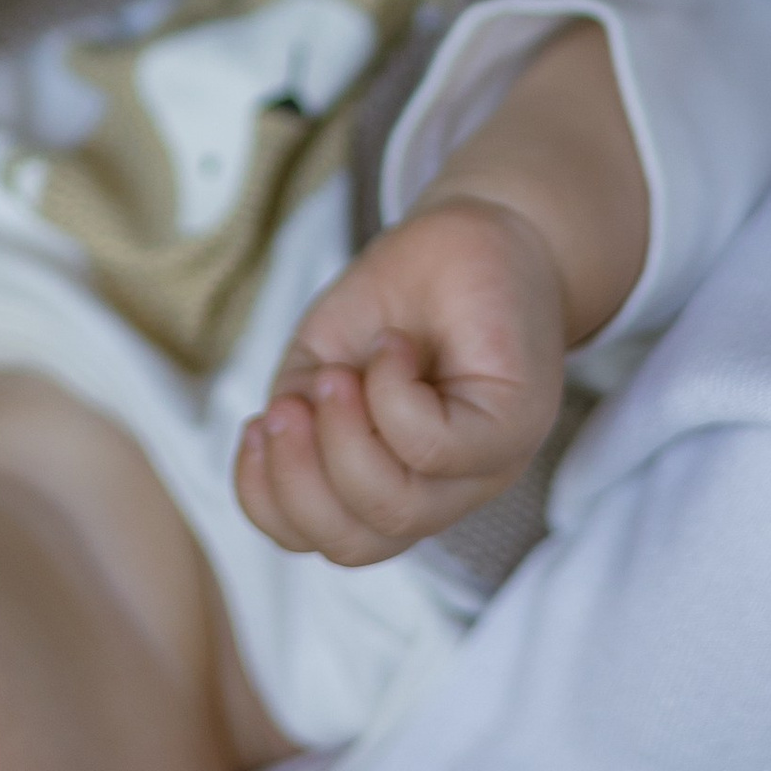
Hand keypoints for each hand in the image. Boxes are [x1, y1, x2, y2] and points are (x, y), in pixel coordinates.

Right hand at [234, 197, 567, 565]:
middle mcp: (442, 491)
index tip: (255, 427)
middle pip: (356, 545)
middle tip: (288, 406)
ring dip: (343, 442)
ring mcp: (483, 465)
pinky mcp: (515, 423)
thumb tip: (279, 446)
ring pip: (398, 512)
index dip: (271, 502)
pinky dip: (392, 398)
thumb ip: (299, 413)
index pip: (327, 541)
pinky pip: (436, 449)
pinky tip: (392, 349)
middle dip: (299, 480)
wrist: (476, 226)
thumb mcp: (325, 355)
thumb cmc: (402, 296)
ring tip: (337, 376)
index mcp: (393, 483)